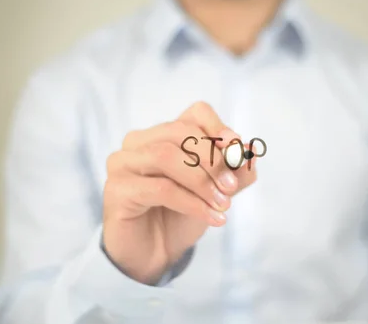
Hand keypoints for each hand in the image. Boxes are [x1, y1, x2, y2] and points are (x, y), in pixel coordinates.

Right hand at [102, 102, 257, 284]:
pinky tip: (212, 217)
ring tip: (222, 204)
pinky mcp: (116, 190)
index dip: (219, 128)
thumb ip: (233, 172)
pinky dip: (191, 202)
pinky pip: (159, 188)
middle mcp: (138, 142)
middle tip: (232, 187)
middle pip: (179, 132)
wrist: (155, 254)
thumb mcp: (215, 192)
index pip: (194, 114)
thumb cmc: (181, 216)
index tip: (237, 150)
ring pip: (165, 156)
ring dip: (201, 181)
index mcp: (163, 134)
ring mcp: (122, 163)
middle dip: (212, 158)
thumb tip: (250, 150)